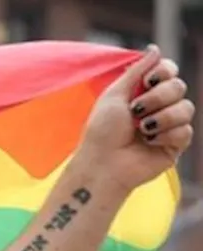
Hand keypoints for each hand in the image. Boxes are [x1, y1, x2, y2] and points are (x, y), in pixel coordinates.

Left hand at [78, 45, 194, 193]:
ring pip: (186, 108)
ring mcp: (169, 125)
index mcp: (144, 92)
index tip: (147, 81)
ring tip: (141, 129)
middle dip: (157, 97)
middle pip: (179, 86)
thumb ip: (136, 71)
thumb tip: (154, 49)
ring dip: (161, 118)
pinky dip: (164, 136)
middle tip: (136, 111)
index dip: (164, 71)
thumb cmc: (102, 131)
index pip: (169, 71)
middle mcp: (159, 106)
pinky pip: (185, 131)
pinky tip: (148, 143)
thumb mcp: (115, 94)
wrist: (102, 163)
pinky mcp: (175, 144)